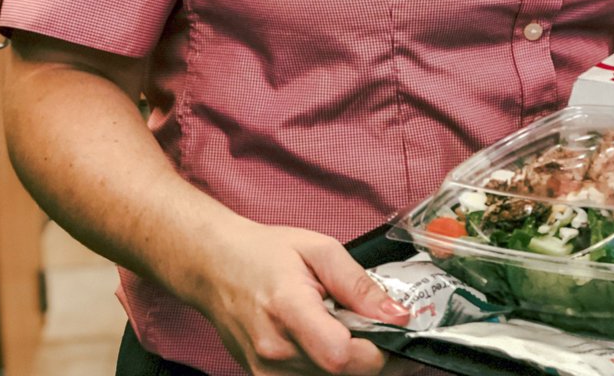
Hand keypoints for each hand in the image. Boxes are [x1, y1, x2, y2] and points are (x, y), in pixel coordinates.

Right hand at [187, 218, 409, 374]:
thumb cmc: (264, 253)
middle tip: (381, 328)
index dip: (378, 349)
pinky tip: (330, 341)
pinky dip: (330, 368)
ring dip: (352, 363)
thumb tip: (397, 315)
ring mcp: (267, 375)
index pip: (341, 354)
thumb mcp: (319, 250)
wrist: (215, 268)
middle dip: (374, 355)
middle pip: (343, 375)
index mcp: (289, 310)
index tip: (395, 330)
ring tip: (350, 329)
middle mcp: (275, 353)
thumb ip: (359, 284)